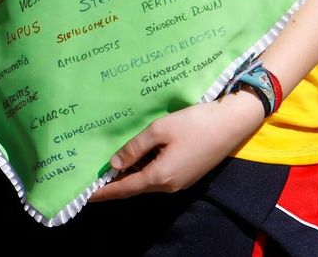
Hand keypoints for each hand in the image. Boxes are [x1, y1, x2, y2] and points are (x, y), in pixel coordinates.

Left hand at [89, 92, 265, 201]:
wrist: (232, 123)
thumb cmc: (195, 123)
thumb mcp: (160, 130)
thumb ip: (135, 147)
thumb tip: (115, 164)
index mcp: (160, 176)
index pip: (124, 188)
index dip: (104, 191)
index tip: (86, 194)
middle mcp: (169, 185)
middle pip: (136, 187)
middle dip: (115, 184)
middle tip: (94, 179)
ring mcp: (181, 181)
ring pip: (148, 181)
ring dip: (130, 175)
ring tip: (111, 168)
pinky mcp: (188, 173)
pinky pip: (159, 176)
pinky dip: (144, 170)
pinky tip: (137, 159)